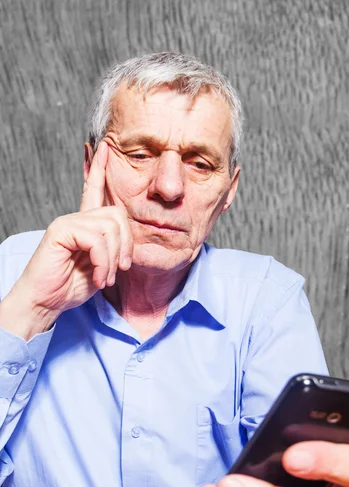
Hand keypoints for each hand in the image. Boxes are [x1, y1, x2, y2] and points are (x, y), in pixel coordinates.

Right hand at [0, 141, 132, 338]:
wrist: (45, 302)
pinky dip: (103, 262)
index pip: (93, 190)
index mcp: (84, 225)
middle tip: (121, 269)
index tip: (104, 145)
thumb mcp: (101, 267)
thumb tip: (127, 237)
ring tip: (105, 278)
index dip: (99, 168)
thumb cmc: (70, 287)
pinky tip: (98, 277)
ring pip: (110, 228)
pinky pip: (97, 239)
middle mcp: (76, 219)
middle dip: (126, 245)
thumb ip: (112, 248)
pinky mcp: (61, 231)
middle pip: (117, 214)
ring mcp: (67, 223)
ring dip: (114, 259)